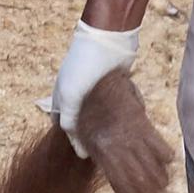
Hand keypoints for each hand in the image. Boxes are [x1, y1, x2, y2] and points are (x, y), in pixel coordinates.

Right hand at [43, 21, 141, 158]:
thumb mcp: (69, 96)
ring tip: (123, 142)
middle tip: (110, 151)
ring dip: (111, 128)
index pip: (64, 127)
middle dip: (96, 137)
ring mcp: (94, 90)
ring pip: (103, 117)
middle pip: (85, 124)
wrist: (108, 36)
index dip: (74, 142)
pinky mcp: (112, 86)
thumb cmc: (83, 64)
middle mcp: (76, 95)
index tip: (90, 156)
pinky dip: (123, 115)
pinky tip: (132, 124)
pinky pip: (117, 107)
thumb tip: (80, 152)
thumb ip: (69, 122)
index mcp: (61, 98)